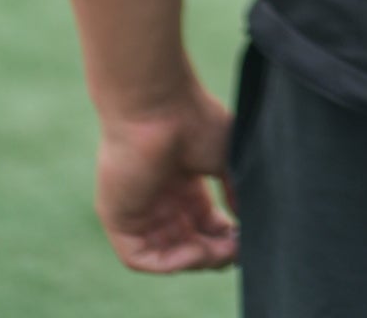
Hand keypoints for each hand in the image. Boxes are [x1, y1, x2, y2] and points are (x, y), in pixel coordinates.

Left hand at [95, 76, 239, 272]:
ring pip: (167, 252)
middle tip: (238, 248)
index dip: (225, 235)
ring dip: (198, 258)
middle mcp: (160, 198)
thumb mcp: (227, 157)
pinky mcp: (119, 218)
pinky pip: (140, 256)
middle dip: (215, 250)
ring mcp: (138, 209)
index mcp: (183, 182)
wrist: (160, 104)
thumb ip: (237, 190)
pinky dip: (171, 260)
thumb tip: (247, 221)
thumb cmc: (195, 120)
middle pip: (188, 241)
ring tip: (223, 250)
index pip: (203, 223)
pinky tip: (196, 248)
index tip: (247, 236)